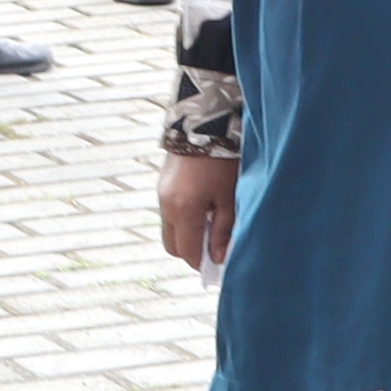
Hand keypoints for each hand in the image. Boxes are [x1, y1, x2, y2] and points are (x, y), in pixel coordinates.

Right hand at [159, 146, 236, 273]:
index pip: (188, 253)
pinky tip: (202, 209)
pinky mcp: (162, 187)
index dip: (203, 263)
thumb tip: (219, 258)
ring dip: (187, 235)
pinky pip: (169, 215)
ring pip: (169, 231)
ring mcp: (161, 196)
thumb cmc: (223, 162)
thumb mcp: (229, 198)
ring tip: (210, 225)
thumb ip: (223, 231)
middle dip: (192, 252)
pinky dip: (183, 220)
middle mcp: (167, 206)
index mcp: (184, 211)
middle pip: (173, 247)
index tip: (219, 265)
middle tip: (214, 248)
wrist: (204, 124)